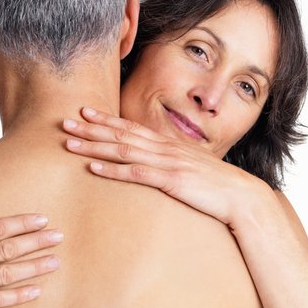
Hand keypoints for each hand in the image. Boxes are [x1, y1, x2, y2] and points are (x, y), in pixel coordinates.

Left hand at [62, 107, 268, 227]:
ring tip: (70, 143)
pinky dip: (112, 170)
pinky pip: (136, 173)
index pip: (131, 126)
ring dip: (93, 146)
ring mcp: (167, 163)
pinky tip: (93, 167)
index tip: (84, 112)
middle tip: (64, 122)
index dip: (105, 119)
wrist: (242, 196)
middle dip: (90, 128)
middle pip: (121, 133)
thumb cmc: (215, 184)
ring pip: (122, 150)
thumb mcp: (189, 167)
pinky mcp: (171, 181)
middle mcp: (164, 148)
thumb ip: (169, 162)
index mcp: (167, 144)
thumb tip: (152, 163)